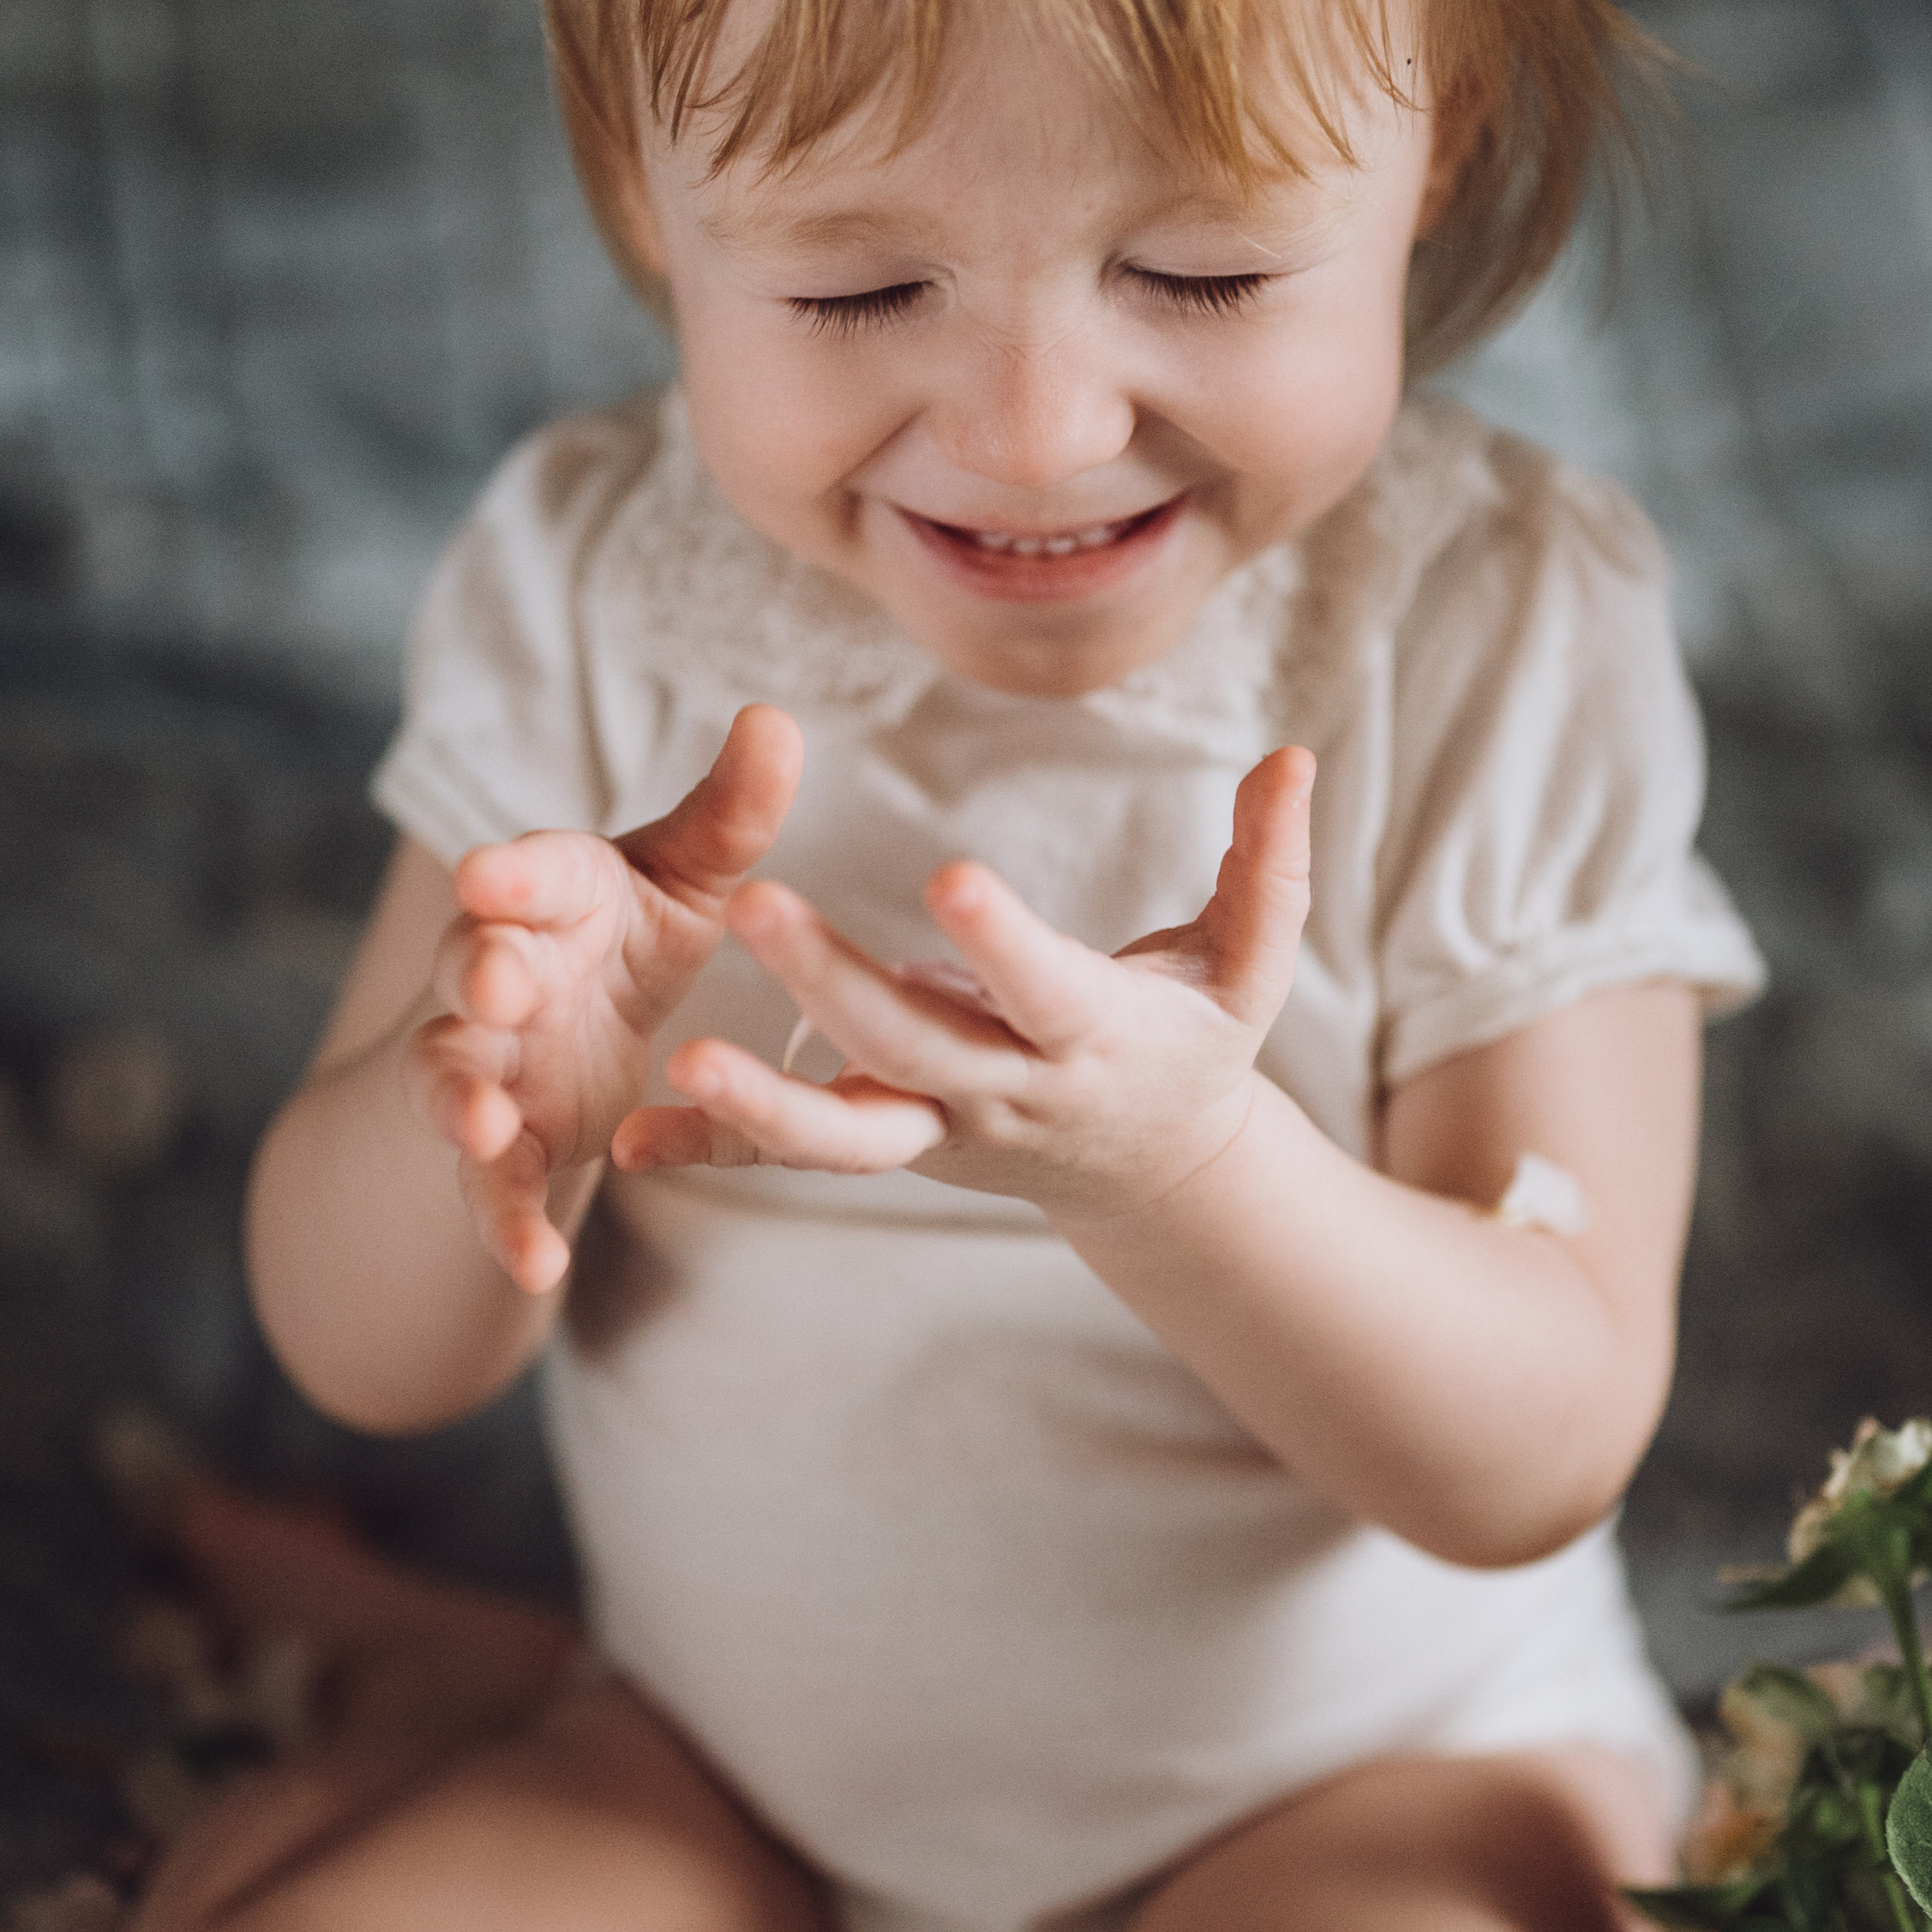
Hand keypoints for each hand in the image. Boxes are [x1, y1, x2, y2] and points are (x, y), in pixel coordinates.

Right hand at [409, 705, 802, 1290]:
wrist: (563, 1031)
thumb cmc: (623, 930)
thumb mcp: (686, 877)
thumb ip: (729, 814)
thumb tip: (775, 719)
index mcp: (547, 893)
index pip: (523, 870)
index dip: (510, 870)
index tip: (494, 869)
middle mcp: (498, 969)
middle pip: (472, 964)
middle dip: (481, 969)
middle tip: (498, 976)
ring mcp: (485, 1062)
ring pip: (453, 1076)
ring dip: (461, 1099)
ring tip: (481, 1125)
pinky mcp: (500, 1144)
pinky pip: (491, 1188)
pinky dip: (506, 1225)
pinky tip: (539, 1269)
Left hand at [614, 747, 1314, 1221]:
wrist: (1158, 1174)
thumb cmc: (1201, 1040)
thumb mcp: (1250, 963)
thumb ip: (1270, 863)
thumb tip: (1297, 757)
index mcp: (1094, 1036)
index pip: (1043, 986)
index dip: (1002, 940)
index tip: (948, 876)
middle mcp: (1009, 1091)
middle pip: (915, 1046)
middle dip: (834, 984)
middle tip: (753, 906)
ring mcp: (943, 1128)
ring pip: (846, 1131)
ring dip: (762, 1101)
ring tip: (684, 1055)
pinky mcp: (892, 1142)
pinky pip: (794, 1158)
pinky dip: (717, 1150)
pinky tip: (634, 1138)